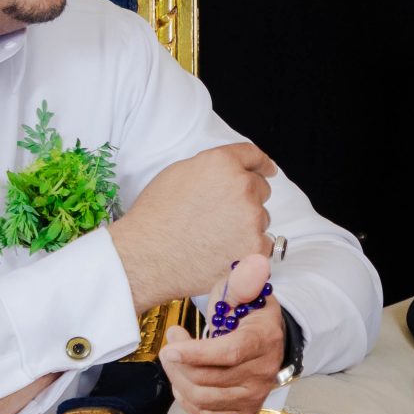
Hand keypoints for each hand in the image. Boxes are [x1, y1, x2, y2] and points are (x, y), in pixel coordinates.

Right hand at [107, 142, 274, 312]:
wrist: (146, 257)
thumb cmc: (155, 217)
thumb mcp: (178, 174)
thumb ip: (212, 169)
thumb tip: (231, 171)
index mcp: (222, 163)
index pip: (253, 156)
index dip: (262, 164)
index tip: (267, 170)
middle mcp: (242, 186)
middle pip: (260, 188)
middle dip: (247, 198)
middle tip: (220, 215)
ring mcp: (252, 218)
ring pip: (262, 218)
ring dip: (247, 224)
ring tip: (214, 237)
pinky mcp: (256, 248)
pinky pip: (263, 244)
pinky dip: (249, 249)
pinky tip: (223, 252)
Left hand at [162, 254, 284, 413]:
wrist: (265, 338)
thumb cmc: (246, 313)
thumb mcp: (243, 291)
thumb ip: (244, 279)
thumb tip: (256, 262)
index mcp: (264, 338)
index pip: (229, 353)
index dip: (196, 353)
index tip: (171, 346)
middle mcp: (264, 371)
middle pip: (209, 379)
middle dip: (179, 363)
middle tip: (171, 342)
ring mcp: (256, 394)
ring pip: (204, 398)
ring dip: (179, 380)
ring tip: (176, 359)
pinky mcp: (246, 410)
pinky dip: (188, 401)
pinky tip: (184, 382)